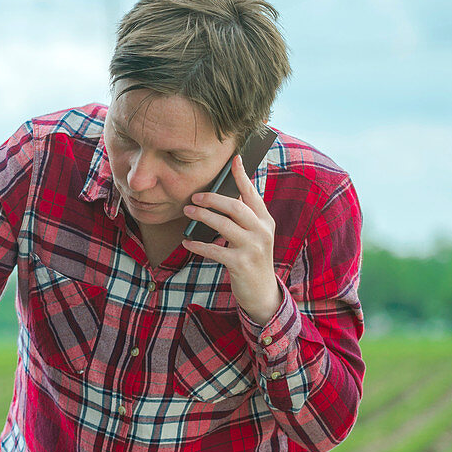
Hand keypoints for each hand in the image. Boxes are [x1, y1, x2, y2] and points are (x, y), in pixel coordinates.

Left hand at [181, 154, 281, 324]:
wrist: (262, 292)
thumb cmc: (252, 258)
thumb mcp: (254, 235)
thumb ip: (244, 216)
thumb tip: (222, 195)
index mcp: (265, 220)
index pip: (253, 193)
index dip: (243, 176)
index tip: (235, 159)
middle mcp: (262, 231)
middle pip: (235, 206)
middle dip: (212, 198)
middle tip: (194, 195)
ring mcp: (252, 247)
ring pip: (224, 225)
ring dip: (203, 216)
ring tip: (188, 211)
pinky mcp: (240, 264)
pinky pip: (214, 250)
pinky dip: (198, 245)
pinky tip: (186, 242)